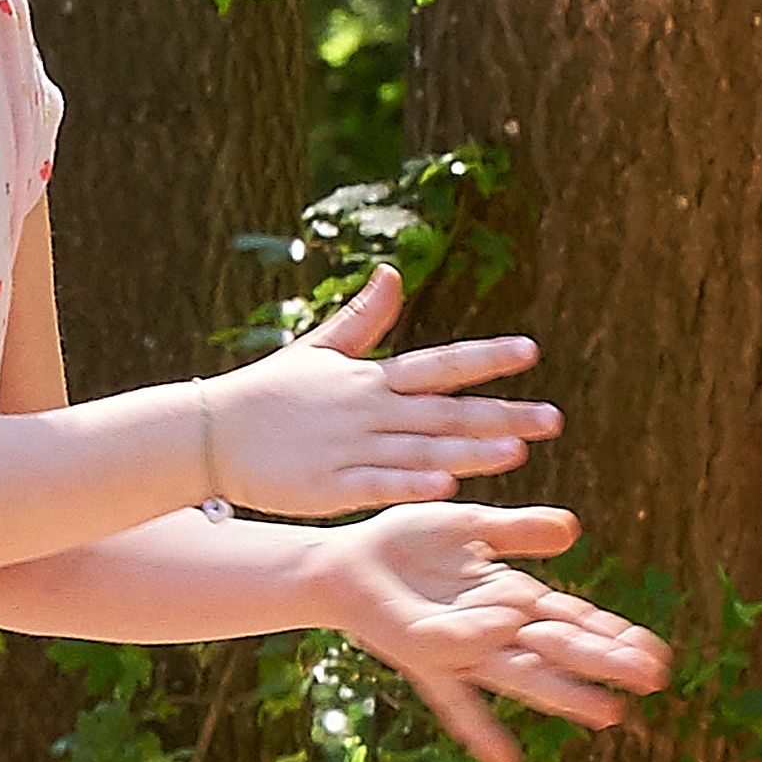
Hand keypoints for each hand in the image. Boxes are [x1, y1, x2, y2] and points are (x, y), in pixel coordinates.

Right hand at [198, 270, 560, 514]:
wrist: (207, 432)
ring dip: (469, 451)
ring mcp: (348, 449)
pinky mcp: (327, 486)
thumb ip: (364, 319)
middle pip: (444, 413)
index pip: (438, 365)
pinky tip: (448, 487)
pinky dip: (411, 485)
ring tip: (516, 453)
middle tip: (553, 419)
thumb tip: (394, 273)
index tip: (530, 351)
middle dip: (501, 414)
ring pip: (421, 450)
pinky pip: (377, 485)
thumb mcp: (317, 350)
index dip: (484, 357)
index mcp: (368, 379)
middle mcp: (366, 411)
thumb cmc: (267, 392)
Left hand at [307, 501, 674, 761]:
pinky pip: (452, 698)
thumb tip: (573, 529)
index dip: (613, 635)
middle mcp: (493, 631)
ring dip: (563, 694)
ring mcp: (460, 649)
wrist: (344, 563)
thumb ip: (518, 530)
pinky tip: (503, 758)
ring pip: (523, 674)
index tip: (657, 654)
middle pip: (560, 648)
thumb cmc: (405, 544)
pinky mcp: (421, 659)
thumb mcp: (469, 525)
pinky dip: (477, 725)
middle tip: (655, 678)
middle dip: (604, 662)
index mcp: (511, 599)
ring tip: (608, 714)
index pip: (573, 619)